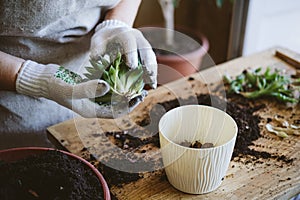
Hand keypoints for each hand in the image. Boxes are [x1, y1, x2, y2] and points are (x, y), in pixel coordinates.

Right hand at [16, 60, 142, 117]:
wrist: (44, 79)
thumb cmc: (55, 86)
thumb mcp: (71, 88)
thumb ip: (88, 89)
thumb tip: (108, 87)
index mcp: (91, 111)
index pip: (115, 113)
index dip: (128, 106)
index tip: (139, 97)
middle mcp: (94, 106)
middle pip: (117, 106)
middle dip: (131, 100)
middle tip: (143, 91)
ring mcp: (93, 97)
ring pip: (114, 98)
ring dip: (126, 92)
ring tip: (137, 85)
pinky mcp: (91, 88)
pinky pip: (108, 88)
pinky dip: (117, 84)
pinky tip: (123, 75)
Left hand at [90, 19, 156, 88]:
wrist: (115, 32)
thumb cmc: (106, 38)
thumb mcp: (98, 40)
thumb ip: (97, 48)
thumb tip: (95, 58)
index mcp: (126, 34)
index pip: (130, 43)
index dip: (131, 54)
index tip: (132, 67)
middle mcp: (138, 39)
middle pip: (146, 50)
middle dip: (148, 64)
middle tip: (149, 77)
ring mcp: (144, 46)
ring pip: (151, 57)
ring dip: (153, 70)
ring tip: (152, 84)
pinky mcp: (147, 53)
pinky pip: (152, 62)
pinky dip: (152, 73)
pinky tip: (152, 84)